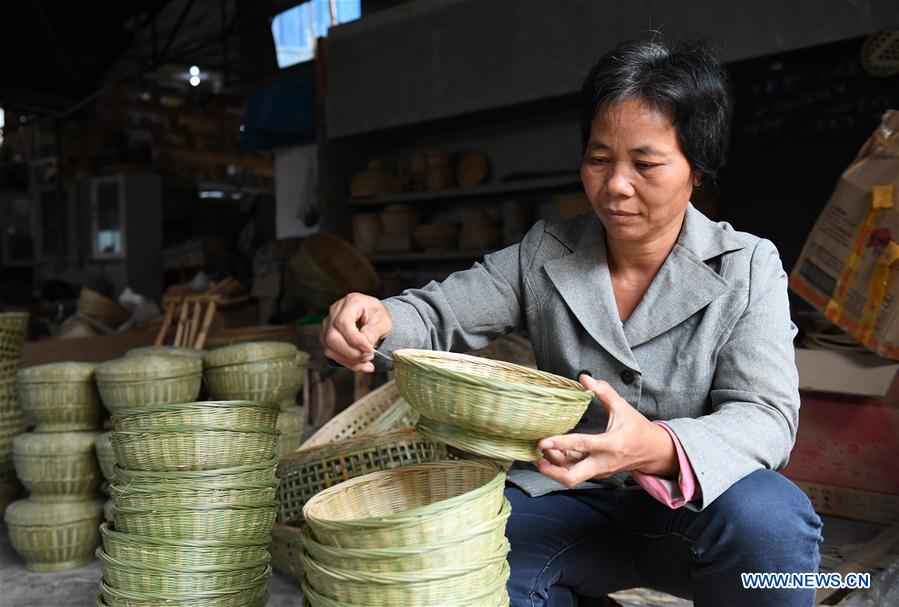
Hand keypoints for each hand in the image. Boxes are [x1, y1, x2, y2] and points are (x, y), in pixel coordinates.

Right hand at [320, 293, 392, 372]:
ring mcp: (328, 325)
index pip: (343, 323)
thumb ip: (374, 332)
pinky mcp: (327, 338)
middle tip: (369, 355)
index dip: (355, 340)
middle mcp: (335, 312)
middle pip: (332, 337)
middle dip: (352, 353)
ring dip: (350, 360)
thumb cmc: (377, 315)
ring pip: (330, 348)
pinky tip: (361, 364)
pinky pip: (333, 354)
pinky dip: (348, 363)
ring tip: (367, 359)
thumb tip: (364, 345)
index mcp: (351, 302)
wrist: (373, 317)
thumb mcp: (384, 321)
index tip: (369, 349)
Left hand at [534, 374, 677, 487]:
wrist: (653, 452)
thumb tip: (584, 377)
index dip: (561, 443)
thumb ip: (604, 391)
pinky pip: (575, 472)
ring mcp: (598, 471)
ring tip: (538, 452)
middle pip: (572, 477)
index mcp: (610, 445)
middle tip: (535, 456)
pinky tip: (550, 454)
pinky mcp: (596, 473)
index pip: (582, 445)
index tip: (543, 440)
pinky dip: (561, 465)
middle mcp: (603, 462)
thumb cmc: (637, 429)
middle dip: (550, 470)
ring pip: (571, 477)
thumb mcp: (623, 407)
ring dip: (553, 467)